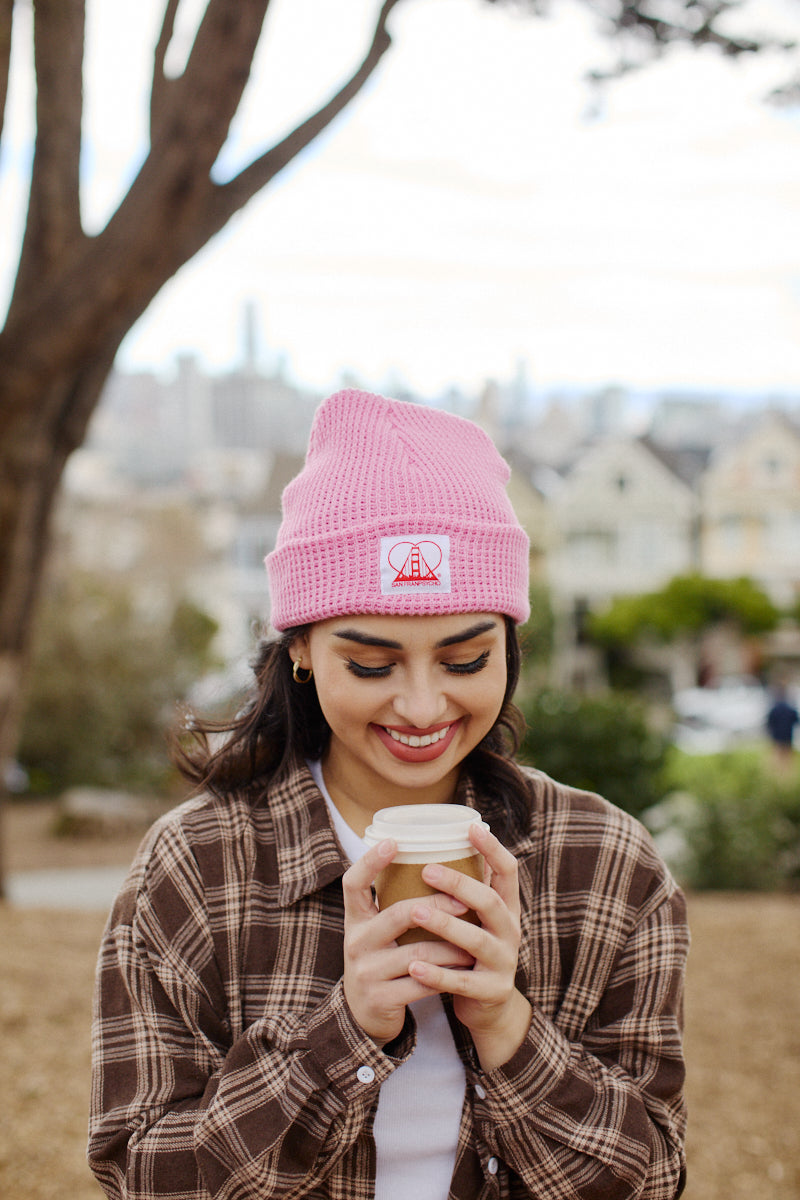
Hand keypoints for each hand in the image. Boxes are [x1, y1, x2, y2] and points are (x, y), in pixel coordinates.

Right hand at [341, 839, 474, 1045]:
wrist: (365, 1016)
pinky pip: (423, 982)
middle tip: (465, 901)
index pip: (353, 883)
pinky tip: (465, 967)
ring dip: (452, 944)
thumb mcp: (377, 931)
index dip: (370, 861)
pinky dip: (448, 974)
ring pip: (419, 951)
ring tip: (476, 935)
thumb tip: (435, 862)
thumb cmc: (382, 960)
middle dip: (437, 905)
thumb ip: (394, 903)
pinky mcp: (381, 998)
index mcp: (355, 919)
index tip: (394, 841)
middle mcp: (356, 941)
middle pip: (399, 914)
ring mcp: (366, 971)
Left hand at [405, 823, 531, 1070]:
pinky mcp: (491, 991)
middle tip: (427, 869)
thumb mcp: (479, 920)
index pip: (508, 871)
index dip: (493, 848)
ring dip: (444, 925)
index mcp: (507, 909)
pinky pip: (462, 982)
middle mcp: (511, 932)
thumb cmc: (473, 952)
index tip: (471, 826)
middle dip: (459, 884)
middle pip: (489, 902)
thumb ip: (466, 891)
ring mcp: (503, 962)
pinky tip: (414, 965)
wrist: (491, 1009)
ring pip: (475, 940)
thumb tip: (433, 845)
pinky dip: (437, 973)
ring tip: (415, 912)